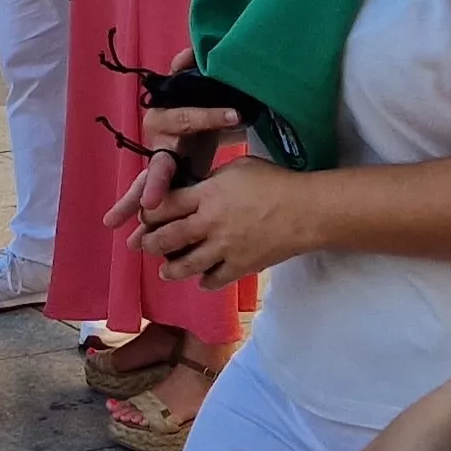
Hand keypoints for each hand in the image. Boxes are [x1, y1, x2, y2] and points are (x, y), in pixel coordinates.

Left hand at [126, 155, 316, 286]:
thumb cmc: (274, 181)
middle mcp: (209, 223)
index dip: (148, 212)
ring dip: (170, 270)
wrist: (306, 211)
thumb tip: (195, 188)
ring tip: (165, 271)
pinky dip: (205, 282)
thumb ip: (211, 179)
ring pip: (185, 266)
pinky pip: (214, 280)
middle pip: (167, 239)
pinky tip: (202, 279)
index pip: (164, 205)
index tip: (144, 216)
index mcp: (206, 195)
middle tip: (146, 245)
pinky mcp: (240, 266)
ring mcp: (224, 248)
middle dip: (150, 244)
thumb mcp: (237, 168)